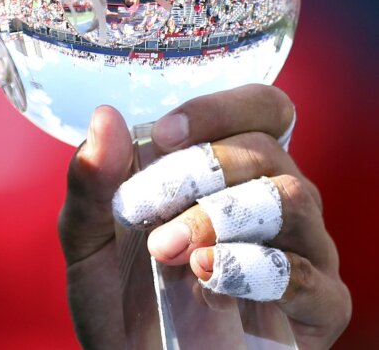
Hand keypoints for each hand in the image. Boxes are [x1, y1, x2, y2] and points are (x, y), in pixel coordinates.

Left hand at [58, 85, 350, 348]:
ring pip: (289, 198)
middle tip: (150, 214)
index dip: (219, 109)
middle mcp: (278, 196)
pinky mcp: (321, 304)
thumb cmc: (119, 292)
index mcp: (234, 167)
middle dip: (201, 171)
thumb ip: (93, 179)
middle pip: (265, 149)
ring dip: (221, 217)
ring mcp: (305, 247)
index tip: (164, 134)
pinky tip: (207, 281)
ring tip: (169, 251)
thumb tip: (106, 117)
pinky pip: (305, 273)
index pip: (259, 107)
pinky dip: (251, 270)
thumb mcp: (90, 234)